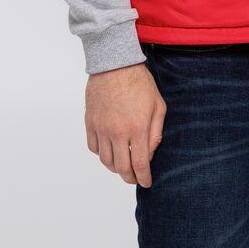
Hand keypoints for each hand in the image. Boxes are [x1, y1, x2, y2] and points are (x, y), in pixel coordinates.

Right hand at [84, 61, 165, 186]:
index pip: (140, 164)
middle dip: (130, 177)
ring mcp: (102, 128)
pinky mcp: (90, 122)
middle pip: (121, 168)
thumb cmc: (140, 83)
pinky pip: (94, 148)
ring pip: (106, 161)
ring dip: (115, 168)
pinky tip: (110, 150)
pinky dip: (102, 154)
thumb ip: (156, 132)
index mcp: (137, 128)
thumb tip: (150, 154)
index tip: (147, 182)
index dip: (144, 178)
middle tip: (135, 178)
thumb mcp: (158, 105)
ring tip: (123, 166)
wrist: (115, 64)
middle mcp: (118, 132)